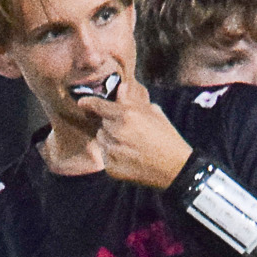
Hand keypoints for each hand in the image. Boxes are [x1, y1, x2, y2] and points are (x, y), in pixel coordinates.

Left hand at [83, 72, 193, 189]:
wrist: (175, 168)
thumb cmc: (167, 137)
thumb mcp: (154, 113)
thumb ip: (133, 101)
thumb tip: (120, 88)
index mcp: (127, 115)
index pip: (99, 107)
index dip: (90, 103)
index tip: (82, 102)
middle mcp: (116, 132)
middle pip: (102, 123)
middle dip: (110, 123)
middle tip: (127, 129)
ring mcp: (112, 151)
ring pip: (101, 139)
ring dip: (110, 138)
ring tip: (130, 143)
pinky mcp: (110, 167)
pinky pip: (105, 155)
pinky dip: (112, 153)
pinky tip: (129, 155)